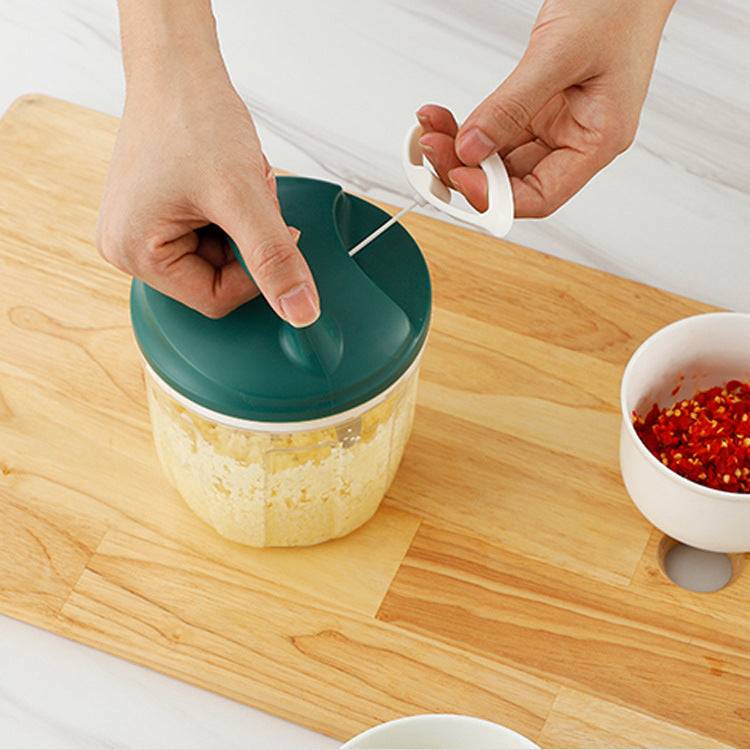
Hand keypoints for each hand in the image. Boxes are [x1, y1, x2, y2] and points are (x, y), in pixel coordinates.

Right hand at [98, 0, 318, 324]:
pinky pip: (210, 236)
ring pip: (219, 257)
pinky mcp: (156, 217)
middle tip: (245, 194)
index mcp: (134, 254)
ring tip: (232, 182)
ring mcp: (140, 232)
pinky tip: (225, 183)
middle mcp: (128, 249)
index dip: (257, 272)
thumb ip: (274, 260)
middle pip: (217, 279)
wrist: (179, 69)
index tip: (273, 230)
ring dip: (242, 225)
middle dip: (246, 240)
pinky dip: (231, 214)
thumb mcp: (243, 196)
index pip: (217, 300)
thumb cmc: (194, 118)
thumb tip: (300, 313)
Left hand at [416, 0, 674, 217]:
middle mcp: (576, 140)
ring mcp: (556, 125)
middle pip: (513, 181)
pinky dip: (469, 128)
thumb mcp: (559, 54)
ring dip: (461, 150)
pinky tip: (444, 120)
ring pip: (499, 158)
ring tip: (431, 128)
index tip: (460, 176)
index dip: (496, 196)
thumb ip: (511, 106)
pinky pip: (497, 132)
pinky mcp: (539, 108)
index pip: (541, 196)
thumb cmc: (619, 3)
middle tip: (432, 148)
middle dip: (469, 170)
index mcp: (598, 140)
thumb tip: (471, 148)